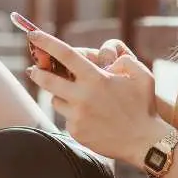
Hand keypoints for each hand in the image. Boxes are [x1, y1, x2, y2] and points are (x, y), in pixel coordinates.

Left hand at [26, 31, 168, 165]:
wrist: (144, 142)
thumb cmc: (144, 106)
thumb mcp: (143, 75)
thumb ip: (125, 61)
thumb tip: (109, 62)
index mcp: (97, 79)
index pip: (66, 55)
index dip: (46, 42)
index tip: (33, 34)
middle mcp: (83, 96)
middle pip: (47, 80)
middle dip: (37, 72)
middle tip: (34, 69)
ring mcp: (77, 116)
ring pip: (56, 100)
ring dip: (61, 95)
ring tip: (75, 97)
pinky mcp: (76, 132)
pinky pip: (67, 118)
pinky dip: (73, 114)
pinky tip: (90, 117)